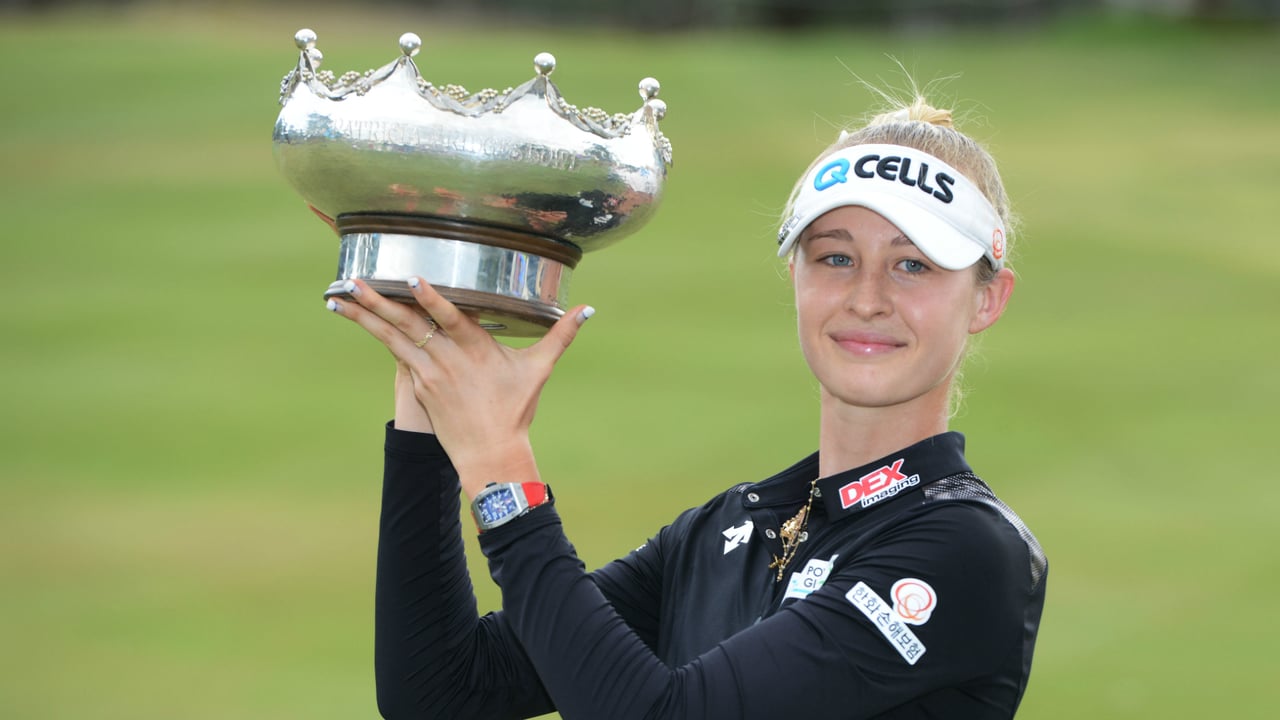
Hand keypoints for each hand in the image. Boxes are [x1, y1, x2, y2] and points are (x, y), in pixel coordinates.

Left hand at [327, 278, 592, 496]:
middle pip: (408, 324)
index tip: (410, 279)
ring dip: (363, 316)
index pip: (450, 318)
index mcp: (476, 349)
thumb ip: (561, 334)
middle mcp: (448, 358)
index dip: (430, 299)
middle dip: (377, 301)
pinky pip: (393, 352)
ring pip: (391, 337)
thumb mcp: (539, 368)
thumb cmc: (516, 408)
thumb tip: (589, 309)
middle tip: (351, 280)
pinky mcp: (419, 385)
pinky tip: (355, 317)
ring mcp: (429, 373)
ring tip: (337, 297)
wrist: (490, 451)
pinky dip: (374, 333)